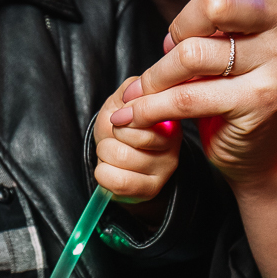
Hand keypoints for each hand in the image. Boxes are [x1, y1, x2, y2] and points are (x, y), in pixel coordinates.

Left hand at [93, 76, 180, 203]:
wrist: (111, 158)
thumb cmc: (117, 127)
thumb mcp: (121, 101)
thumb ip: (130, 88)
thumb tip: (137, 90)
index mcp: (169, 116)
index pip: (146, 112)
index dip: (122, 117)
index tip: (119, 119)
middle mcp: (174, 143)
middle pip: (132, 136)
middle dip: (111, 136)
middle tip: (115, 139)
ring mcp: (165, 168)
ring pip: (122, 157)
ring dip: (105, 155)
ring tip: (112, 154)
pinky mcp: (152, 189)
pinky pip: (119, 182)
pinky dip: (103, 174)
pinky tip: (110, 170)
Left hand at [111, 0, 276, 188]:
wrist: (247, 150)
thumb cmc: (227, 79)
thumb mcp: (216, 24)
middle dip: (179, 27)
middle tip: (172, 50)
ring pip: (198, 50)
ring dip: (161, 75)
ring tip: (152, 91)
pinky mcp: (264, 98)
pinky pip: (195, 92)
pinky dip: (157, 106)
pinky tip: (138, 114)